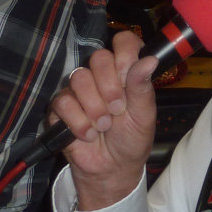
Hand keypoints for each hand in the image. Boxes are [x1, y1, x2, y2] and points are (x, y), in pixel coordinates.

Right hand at [49, 29, 158, 209]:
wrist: (112, 169)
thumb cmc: (131, 140)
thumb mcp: (144, 115)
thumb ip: (142, 86)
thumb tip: (151, 59)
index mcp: (125, 72)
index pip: (123, 42)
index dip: (125, 55)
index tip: (128, 77)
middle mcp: (101, 76)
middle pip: (98, 58)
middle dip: (110, 87)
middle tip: (117, 110)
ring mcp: (79, 90)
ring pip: (79, 79)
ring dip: (94, 108)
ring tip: (103, 126)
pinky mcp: (61, 108)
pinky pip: (63, 102)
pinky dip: (78, 122)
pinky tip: (87, 134)